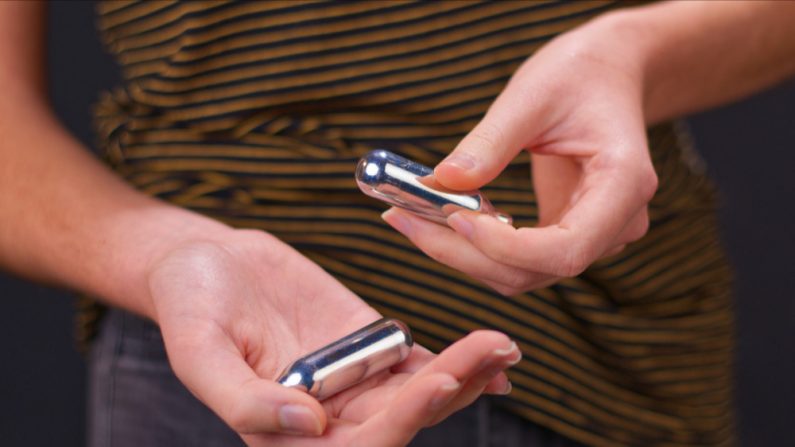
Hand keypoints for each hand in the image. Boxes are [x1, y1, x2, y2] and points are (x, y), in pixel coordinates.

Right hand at [147, 229, 518, 445]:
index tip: (439, 381)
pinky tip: (492, 352)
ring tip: (504, 346)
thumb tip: (309, 426)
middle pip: (402, 417)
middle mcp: (326, 416)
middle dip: (451, 387)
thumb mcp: (199, 352)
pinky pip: (414, 360)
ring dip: (464, 373)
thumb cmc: (189, 305)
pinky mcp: (365, 343)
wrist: (205, 261)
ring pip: (417, 390)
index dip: (402, 420)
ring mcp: (350, 379)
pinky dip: (453, 358)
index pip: (357, 445)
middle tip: (494, 351)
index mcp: (286, 433)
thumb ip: (245, 401)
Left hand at [382, 15, 657, 295]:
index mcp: (624, 184)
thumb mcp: (533, 95)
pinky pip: (517, 259)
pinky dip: (475, 247)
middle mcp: (617, 223)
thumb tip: (442, 181)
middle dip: (465, 254)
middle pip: (536, 270)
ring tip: (410, 217)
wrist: (608, 76)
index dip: (506, 247)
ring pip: (522, 273)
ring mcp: (595, 235)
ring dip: (462, 255)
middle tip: (404, 217)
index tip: (453, 217)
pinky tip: (439, 220)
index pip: (567, 248)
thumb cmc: (580, 76)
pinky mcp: (567, 234)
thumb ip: (490, 142)